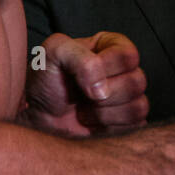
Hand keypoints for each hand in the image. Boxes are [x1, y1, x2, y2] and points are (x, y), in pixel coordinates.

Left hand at [23, 31, 147, 136]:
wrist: (35, 116)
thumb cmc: (44, 81)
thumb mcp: (54, 53)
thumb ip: (80, 57)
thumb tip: (102, 89)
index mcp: (112, 46)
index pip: (129, 55)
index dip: (105, 68)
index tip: (79, 76)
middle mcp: (124, 70)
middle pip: (137, 82)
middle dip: (104, 94)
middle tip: (82, 96)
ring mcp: (128, 98)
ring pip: (138, 106)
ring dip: (104, 113)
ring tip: (83, 110)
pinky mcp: (128, 123)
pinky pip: (135, 127)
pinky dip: (108, 128)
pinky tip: (91, 123)